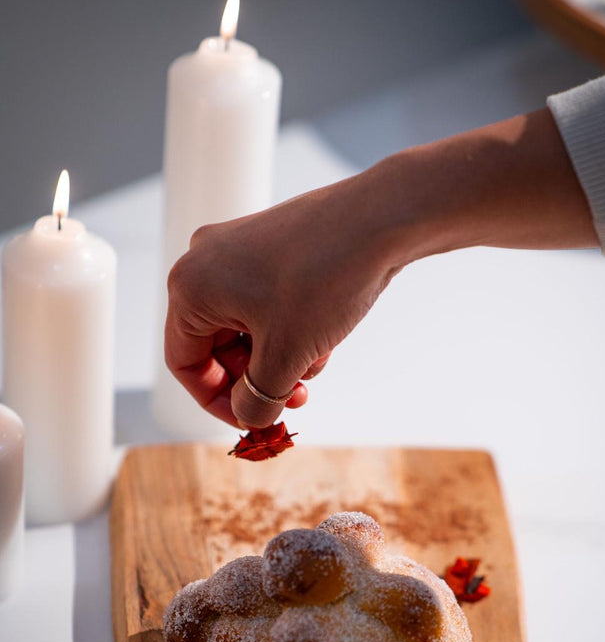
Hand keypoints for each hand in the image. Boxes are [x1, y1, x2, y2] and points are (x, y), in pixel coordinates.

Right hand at [165, 172, 396, 427]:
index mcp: (191, 288)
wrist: (381, 221)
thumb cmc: (325, 279)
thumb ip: (258, 399)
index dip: (216, 401)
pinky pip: (266, 307)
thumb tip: (250, 418)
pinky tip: (323, 340)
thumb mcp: (285, 356)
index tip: (251, 420)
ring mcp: (238, 251)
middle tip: (291, 399)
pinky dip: (290, 332)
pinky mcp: (270, 247)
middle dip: (256, 379)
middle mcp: (205, 263)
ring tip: (315, 363)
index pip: (185, 363)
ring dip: (278, 359)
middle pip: (216, 347)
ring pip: (246, 330)